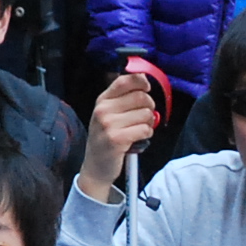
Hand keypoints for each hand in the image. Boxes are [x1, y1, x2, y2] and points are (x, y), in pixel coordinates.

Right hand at [76, 70, 160, 198]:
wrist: (96, 166)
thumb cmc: (106, 138)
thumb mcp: (108, 114)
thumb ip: (123, 97)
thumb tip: (144, 79)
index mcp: (102, 100)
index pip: (125, 80)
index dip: (142, 81)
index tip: (147, 89)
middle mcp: (103, 110)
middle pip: (141, 97)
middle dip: (149, 106)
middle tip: (145, 116)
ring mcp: (108, 124)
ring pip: (145, 114)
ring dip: (149, 122)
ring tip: (140, 129)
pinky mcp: (117, 139)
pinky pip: (144, 129)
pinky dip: (147, 133)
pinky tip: (139, 138)